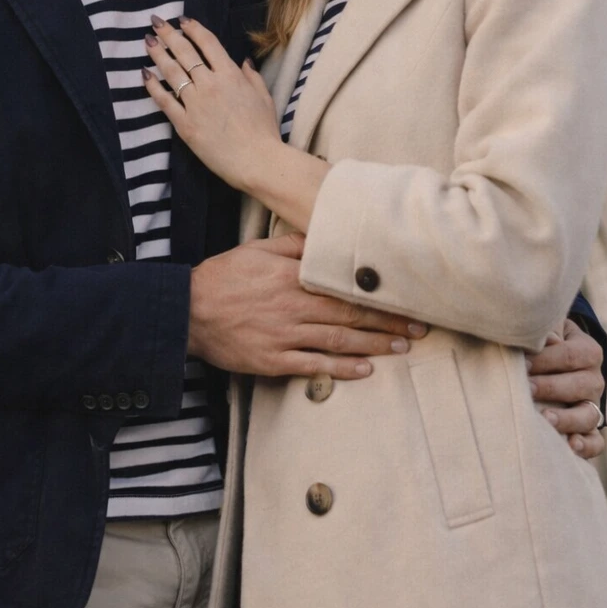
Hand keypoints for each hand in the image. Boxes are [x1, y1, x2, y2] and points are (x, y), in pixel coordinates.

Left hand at [143, 15, 283, 192]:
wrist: (256, 160)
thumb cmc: (264, 130)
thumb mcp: (264, 96)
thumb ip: (251, 76)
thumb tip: (242, 61)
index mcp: (230, 74)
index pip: (208, 43)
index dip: (193, 28)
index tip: (182, 20)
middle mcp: (210, 84)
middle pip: (185, 52)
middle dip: (169, 34)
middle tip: (156, 22)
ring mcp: (195, 103)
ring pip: (171, 72)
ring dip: (158, 54)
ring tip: (147, 41)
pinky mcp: (184, 124)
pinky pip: (164, 101)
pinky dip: (153, 86)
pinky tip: (144, 74)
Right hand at [187, 231, 426, 378]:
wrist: (187, 310)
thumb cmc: (224, 276)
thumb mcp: (257, 248)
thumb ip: (293, 245)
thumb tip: (324, 237)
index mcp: (292, 276)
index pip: (344, 286)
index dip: (378, 295)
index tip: (406, 297)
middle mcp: (293, 306)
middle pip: (349, 315)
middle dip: (388, 322)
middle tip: (419, 328)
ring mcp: (284, 335)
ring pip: (338, 341)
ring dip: (373, 346)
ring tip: (402, 348)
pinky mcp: (273, 360)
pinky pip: (313, 365)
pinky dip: (341, 368)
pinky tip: (365, 370)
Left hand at [526, 318, 605, 459]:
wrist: (557, 363)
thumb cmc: (545, 344)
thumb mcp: (549, 330)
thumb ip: (545, 331)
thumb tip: (541, 337)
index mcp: (589, 352)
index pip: (570, 355)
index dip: (546, 360)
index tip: (521, 364)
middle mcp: (595, 380)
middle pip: (580, 386)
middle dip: (550, 388)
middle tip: (526, 390)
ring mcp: (593, 406)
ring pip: (589, 416)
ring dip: (567, 419)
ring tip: (545, 420)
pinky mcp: (590, 430)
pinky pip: (596, 442)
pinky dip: (586, 446)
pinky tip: (570, 447)